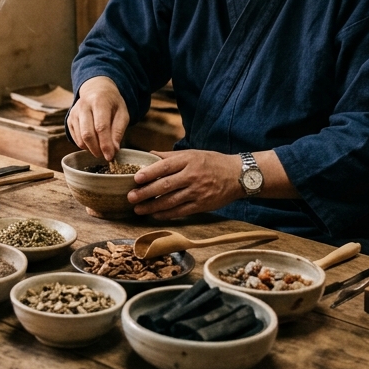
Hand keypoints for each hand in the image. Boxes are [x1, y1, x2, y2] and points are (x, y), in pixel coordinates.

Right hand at [67, 77, 129, 159]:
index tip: (110, 156)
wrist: (96, 90)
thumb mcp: (122, 113)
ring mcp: (74, 113)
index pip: (101, 127)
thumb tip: (114, 149)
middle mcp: (84, 106)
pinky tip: (93, 143)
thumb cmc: (112, 103)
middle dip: (97, 149)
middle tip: (106, 156)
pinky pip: (75, 138)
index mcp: (99, 101)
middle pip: (87, 134)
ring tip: (101, 149)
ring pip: (80, 138)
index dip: (105, 144)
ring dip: (91, 149)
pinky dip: (85, 145)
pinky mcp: (69, 120)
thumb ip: (118, 130)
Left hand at [127, 150, 241, 219]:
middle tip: (131, 197)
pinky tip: (155, 215)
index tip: (135, 178)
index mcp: (188, 160)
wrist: (238, 176)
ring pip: (171, 201)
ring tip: (138, 209)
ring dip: (153, 207)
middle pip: (165, 185)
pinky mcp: (202, 205)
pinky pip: (181, 211)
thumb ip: (169, 156)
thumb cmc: (211, 162)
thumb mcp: (192, 153)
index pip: (165, 166)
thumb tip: (148, 154)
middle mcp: (192, 176)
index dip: (150, 173)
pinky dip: (166, 214)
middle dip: (146, 192)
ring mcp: (197, 192)